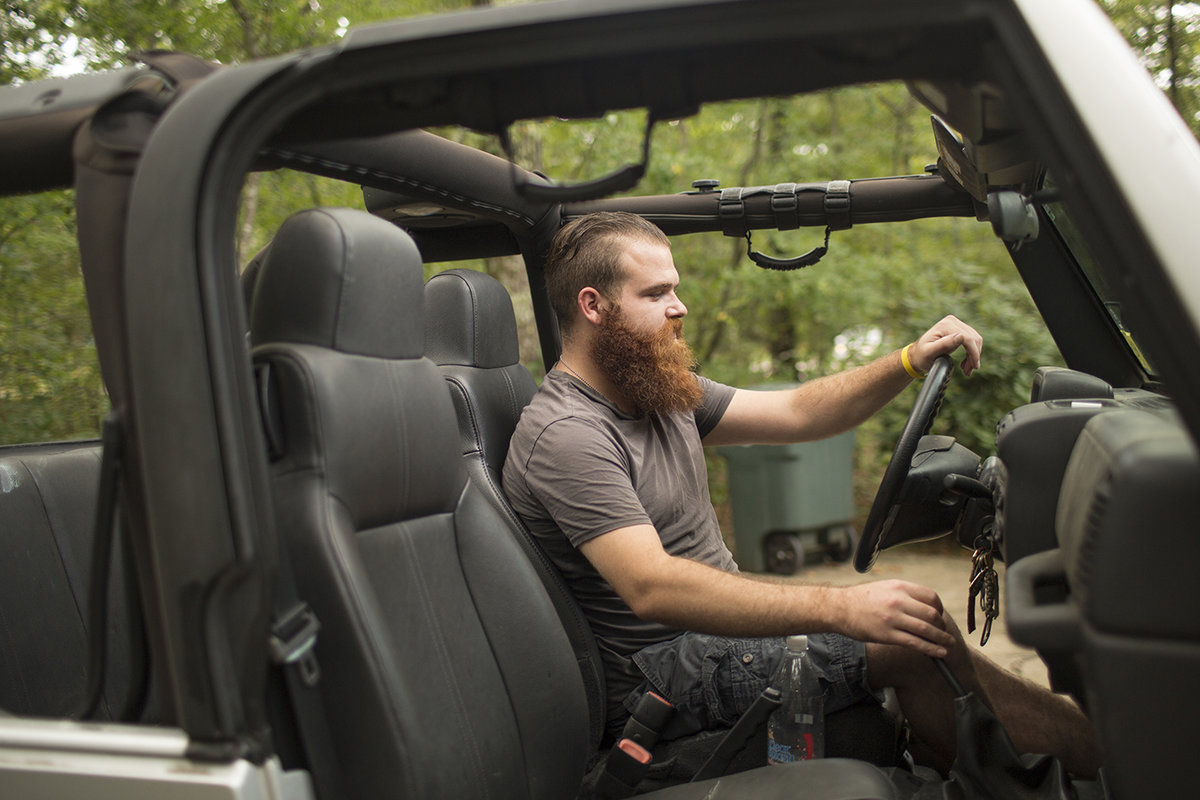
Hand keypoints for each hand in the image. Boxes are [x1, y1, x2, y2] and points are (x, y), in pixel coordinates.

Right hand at [834, 580, 954, 657]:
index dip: (940, 609)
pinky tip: (938, 653)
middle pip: (932, 614)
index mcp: (900, 587)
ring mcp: (893, 618)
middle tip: (944, 633)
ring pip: (926, 629)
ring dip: (941, 638)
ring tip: (948, 644)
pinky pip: (915, 643)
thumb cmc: (861, 598)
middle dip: (942, 626)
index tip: (939, 617)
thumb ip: (905, 594)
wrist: (839, 608)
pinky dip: (931, 649)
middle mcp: (898, 601)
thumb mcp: (885, 587)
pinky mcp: (887, 634)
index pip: (931, 597)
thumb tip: (923, 606)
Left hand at [910, 314, 981, 376]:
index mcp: (945, 325)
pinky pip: (972, 340)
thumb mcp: (929, 353)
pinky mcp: (958, 329)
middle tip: (968, 371)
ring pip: (975, 340)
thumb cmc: (921, 356)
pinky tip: (966, 362)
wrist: (917, 355)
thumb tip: (961, 336)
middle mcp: (951, 321)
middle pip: (973, 338)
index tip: (973, 366)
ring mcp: (955, 324)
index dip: (973, 353)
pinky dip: (972, 352)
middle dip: (974, 356)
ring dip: (974, 356)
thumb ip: (944, 345)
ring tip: (967, 369)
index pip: (967, 338)